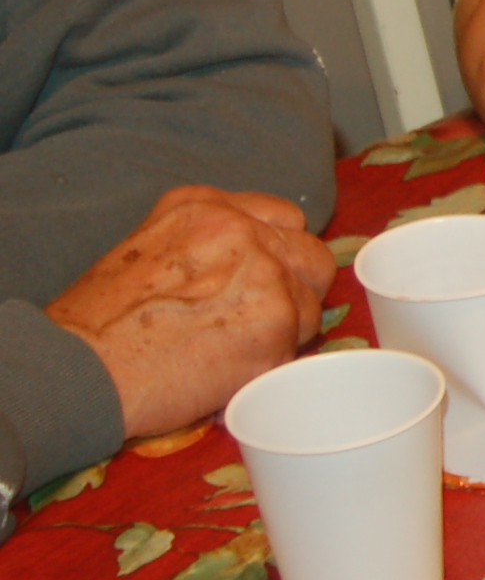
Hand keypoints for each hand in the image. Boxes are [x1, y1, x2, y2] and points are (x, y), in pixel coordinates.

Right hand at [47, 187, 337, 440]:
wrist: (78, 369)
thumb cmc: (96, 324)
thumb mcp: (145, 250)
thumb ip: (205, 245)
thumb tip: (247, 265)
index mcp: (205, 206)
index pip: (284, 217)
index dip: (278, 254)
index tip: (262, 279)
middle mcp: (243, 230)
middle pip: (310, 255)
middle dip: (295, 289)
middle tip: (258, 320)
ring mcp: (266, 275)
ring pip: (311, 304)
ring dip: (284, 331)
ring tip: (233, 352)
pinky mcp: (277, 324)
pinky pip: (298, 347)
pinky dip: (272, 365)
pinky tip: (231, 373)